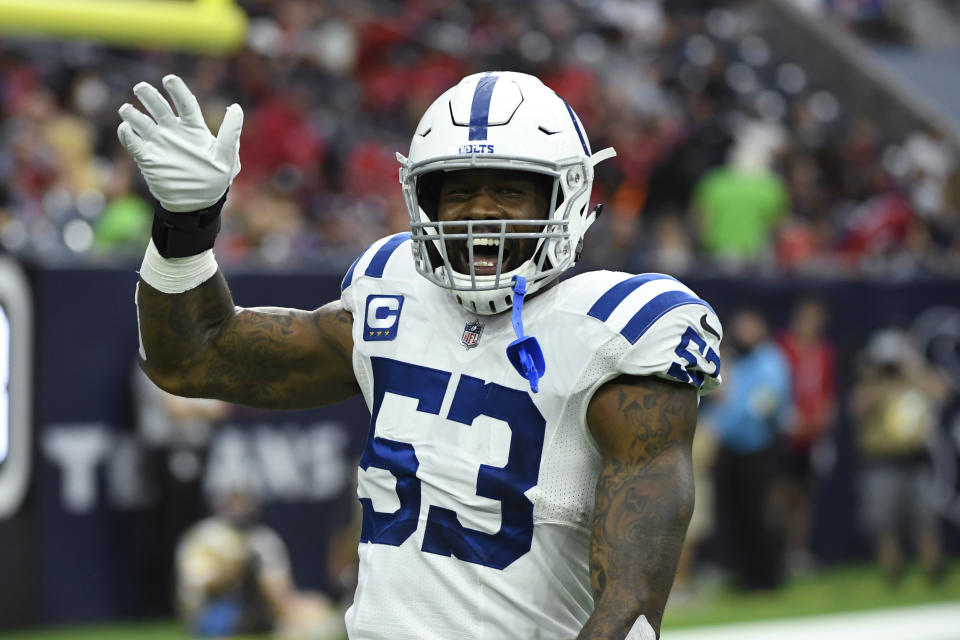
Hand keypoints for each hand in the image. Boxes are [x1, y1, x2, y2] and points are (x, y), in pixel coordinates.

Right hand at [117, 75, 242, 211]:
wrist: (198, 203)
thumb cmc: (216, 178)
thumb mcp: (227, 158)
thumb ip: (230, 133)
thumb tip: (235, 107)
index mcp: (194, 129)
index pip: (185, 104)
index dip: (177, 90)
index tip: (169, 79)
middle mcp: (174, 132)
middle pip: (160, 108)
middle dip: (149, 96)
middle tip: (141, 88)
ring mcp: (160, 144)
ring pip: (143, 123)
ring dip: (133, 115)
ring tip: (126, 109)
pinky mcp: (148, 159)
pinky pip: (134, 144)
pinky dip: (127, 136)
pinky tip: (125, 128)